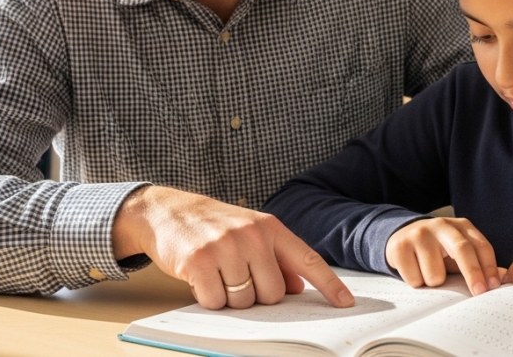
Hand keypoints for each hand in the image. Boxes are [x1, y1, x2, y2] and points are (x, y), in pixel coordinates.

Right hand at [112, 186, 353, 309]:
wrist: (167, 209)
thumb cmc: (213, 225)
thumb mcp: (250, 232)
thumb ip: (276, 258)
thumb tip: (297, 288)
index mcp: (270, 227)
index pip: (307, 260)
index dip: (329, 284)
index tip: (346, 303)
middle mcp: (252, 235)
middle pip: (273, 293)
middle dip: (257, 295)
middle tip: (237, 277)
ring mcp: (225, 247)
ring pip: (245, 301)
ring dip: (230, 298)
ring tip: (217, 273)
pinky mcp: (199, 261)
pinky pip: (216, 302)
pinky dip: (208, 298)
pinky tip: (201, 278)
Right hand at [386, 217, 501, 295]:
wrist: (401, 237)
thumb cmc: (438, 250)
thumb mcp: (458, 252)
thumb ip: (479, 262)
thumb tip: (505, 278)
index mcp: (461, 226)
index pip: (480, 246)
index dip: (489, 267)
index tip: (493, 287)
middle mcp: (441, 225)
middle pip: (462, 250)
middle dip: (473, 273)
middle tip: (479, 293)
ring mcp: (419, 234)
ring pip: (435, 274)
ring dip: (434, 283)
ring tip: (428, 273)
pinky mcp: (400, 246)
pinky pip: (415, 279)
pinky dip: (416, 282)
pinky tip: (413, 270)